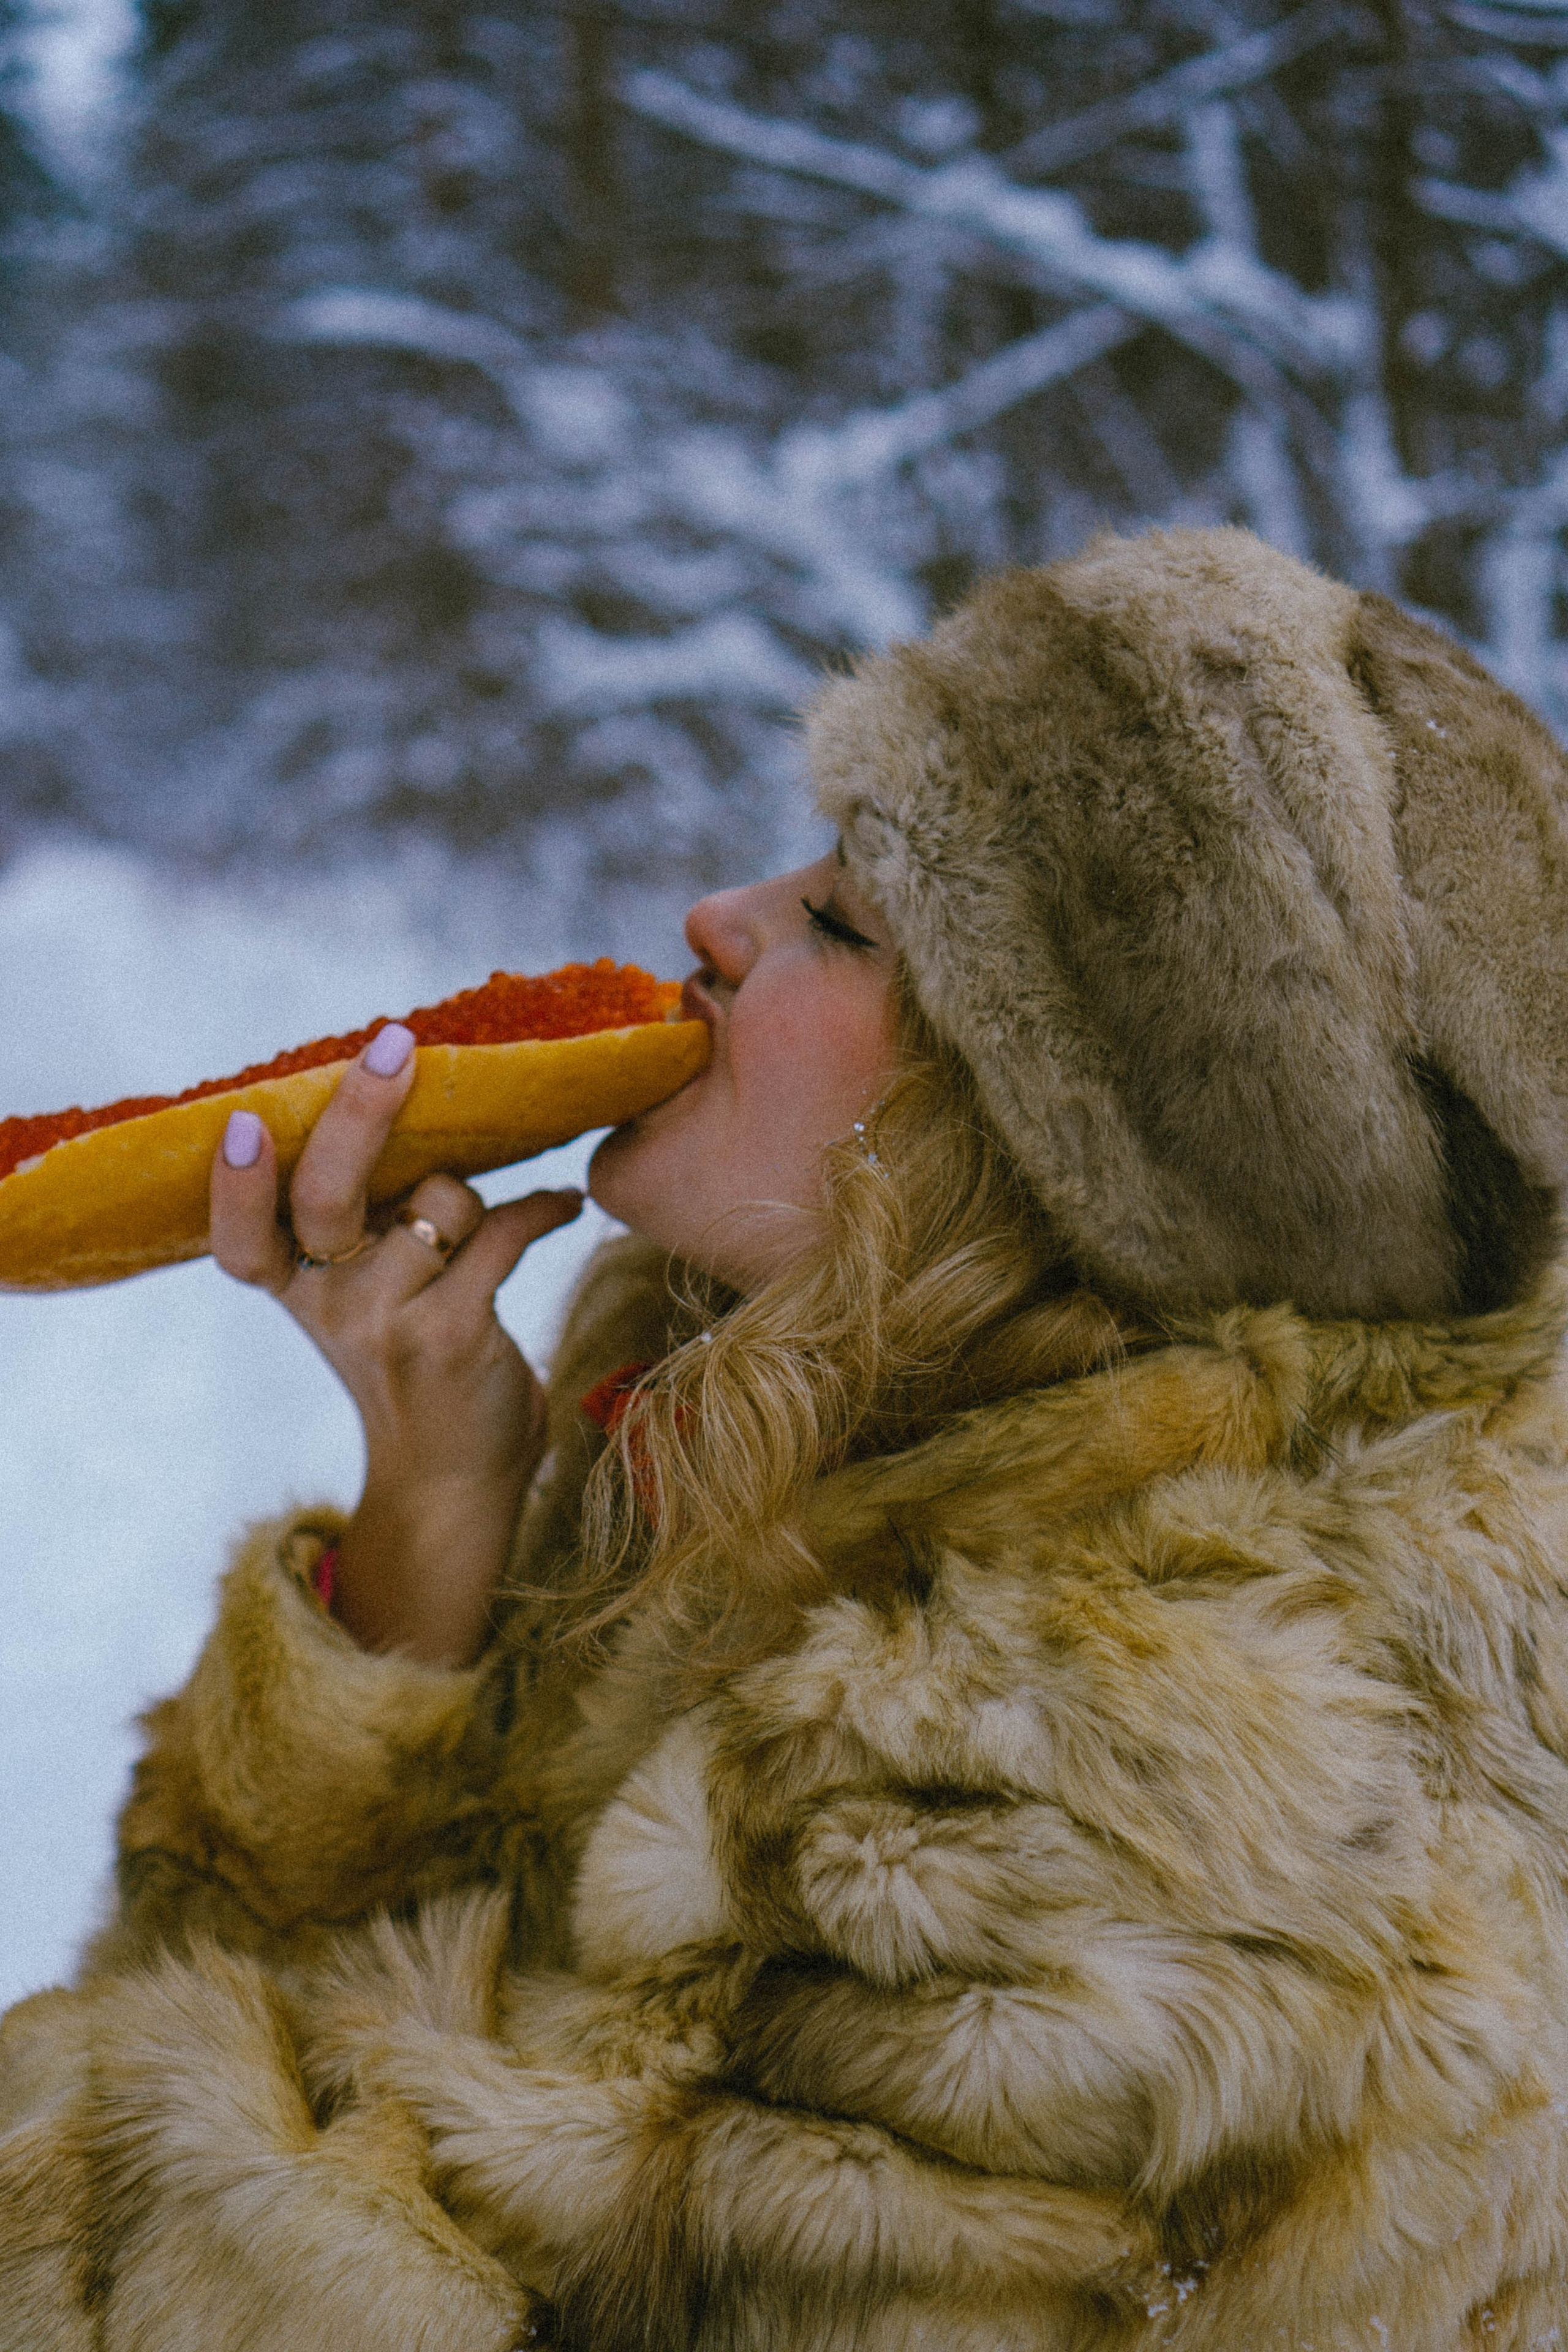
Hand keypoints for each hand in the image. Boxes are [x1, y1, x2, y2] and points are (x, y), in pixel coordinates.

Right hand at [209, 1022, 582, 1665]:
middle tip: (397, 1046)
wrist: (455, 1482)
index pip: (242, 1238)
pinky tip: (565, 1205)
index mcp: (300, 1291)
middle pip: (328, 1192)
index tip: (242, 1121)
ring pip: (439, 1198)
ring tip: (498, 1220)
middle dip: (361, 1111)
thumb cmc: (419, 1370)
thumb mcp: (371, 1303)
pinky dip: (542, 1207)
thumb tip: (403, 1114)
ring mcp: (389, 1322)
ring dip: (476, 1195)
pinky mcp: (453, 1334)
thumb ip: (369, 1230)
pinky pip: (502, 1231)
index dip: (235, 1184)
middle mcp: (332, 1305)